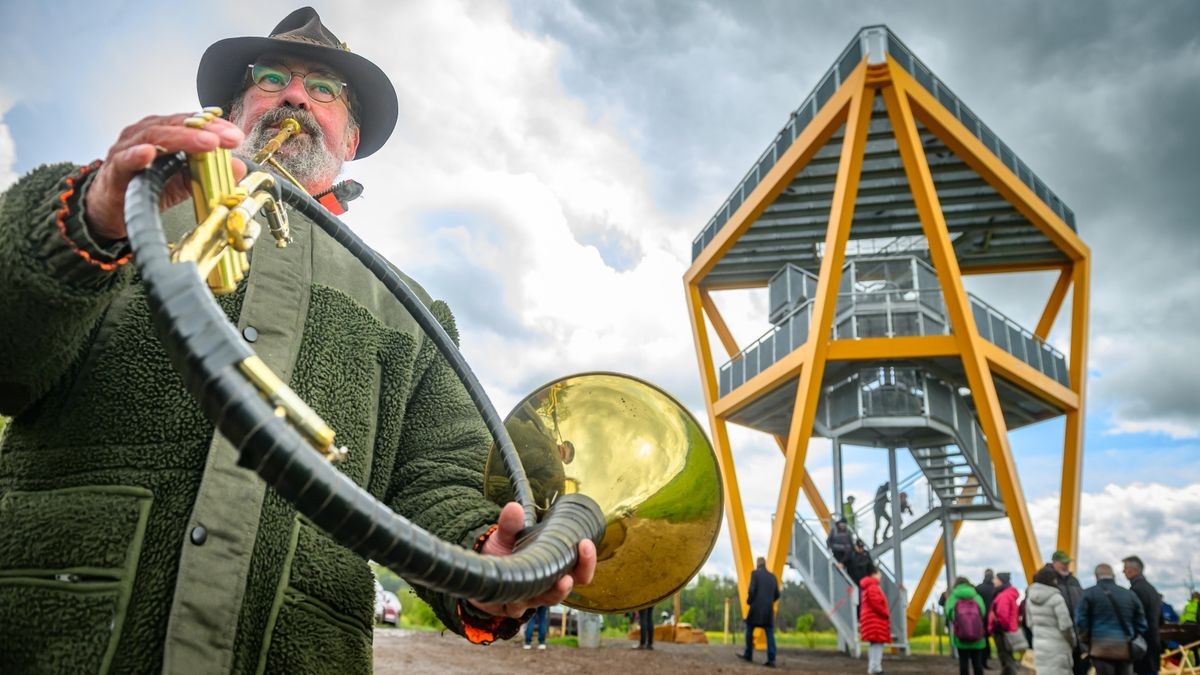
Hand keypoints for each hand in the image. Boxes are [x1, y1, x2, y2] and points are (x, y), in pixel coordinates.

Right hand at [84, 113, 246, 241]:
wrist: (112, 209)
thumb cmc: (146, 187)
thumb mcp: (184, 181)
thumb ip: (208, 173)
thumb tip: (239, 168)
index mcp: (165, 132)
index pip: (192, 122)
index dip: (215, 126)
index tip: (236, 135)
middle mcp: (146, 133)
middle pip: (177, 125)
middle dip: (206, 130)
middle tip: (229, 138)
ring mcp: (128, 148)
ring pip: (154, 136)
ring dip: (182, 138)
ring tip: (206, 142)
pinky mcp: (114, 168)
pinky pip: (125, 159)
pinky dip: (137, 155)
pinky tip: (149, 153)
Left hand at [468, 501, 596, 618]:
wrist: (480, 572)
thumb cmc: (502, 553)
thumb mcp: (506, 535)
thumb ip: (511, 524)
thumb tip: (513, 508)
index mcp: (553, 569)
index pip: (579, 571)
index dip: (586, 561)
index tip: (585, 543)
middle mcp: (544, 587)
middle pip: (566, 589)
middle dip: (573, 579)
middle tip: (572, 573)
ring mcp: (528, 599)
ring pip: (545, 601)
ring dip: (554, 593)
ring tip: (561, 583)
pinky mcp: (507, 608)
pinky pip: (515, 609)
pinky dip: (515, 602)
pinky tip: (514, 597)